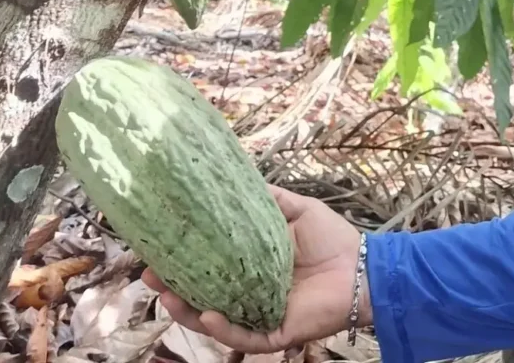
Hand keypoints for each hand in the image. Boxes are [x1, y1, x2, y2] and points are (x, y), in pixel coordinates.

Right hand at [142, 184, 370, 352]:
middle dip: (172, 289)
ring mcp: (262, 315)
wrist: (364, 267)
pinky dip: (224, 328)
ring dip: (187, 312)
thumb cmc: (334, 240)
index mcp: (252, 267)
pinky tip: (207, 314)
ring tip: (165, 295)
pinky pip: (245, 336)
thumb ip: (269, 199)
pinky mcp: (277, 332)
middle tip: (149, 273)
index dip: (181, 261)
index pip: (208, 268)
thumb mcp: (297, 211)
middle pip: (202, 297)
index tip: (155, 247)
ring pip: (215, 321)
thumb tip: (239, 179)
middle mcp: (251, 294)